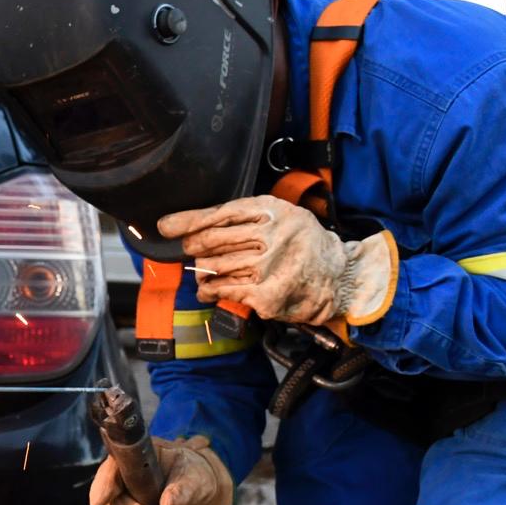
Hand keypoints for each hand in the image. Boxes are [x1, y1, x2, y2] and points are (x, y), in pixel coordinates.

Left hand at [158, 196, 394, 326]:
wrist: (339, 276)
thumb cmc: (303, 244)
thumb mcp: (281, 216)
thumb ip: (245, 217)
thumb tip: (194, 226)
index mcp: (270, 210)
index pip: (218, 213)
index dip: (187, 221)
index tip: (166, 226)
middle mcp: (268, 236)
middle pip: (209, 240)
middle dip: (194, 247)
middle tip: (193, 250)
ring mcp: (266, 267)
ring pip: (212, 267)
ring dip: (203, 272)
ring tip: (205, 273)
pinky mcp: (264, 294)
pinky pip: (222, 290)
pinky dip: (211, 291)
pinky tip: (210, 290)